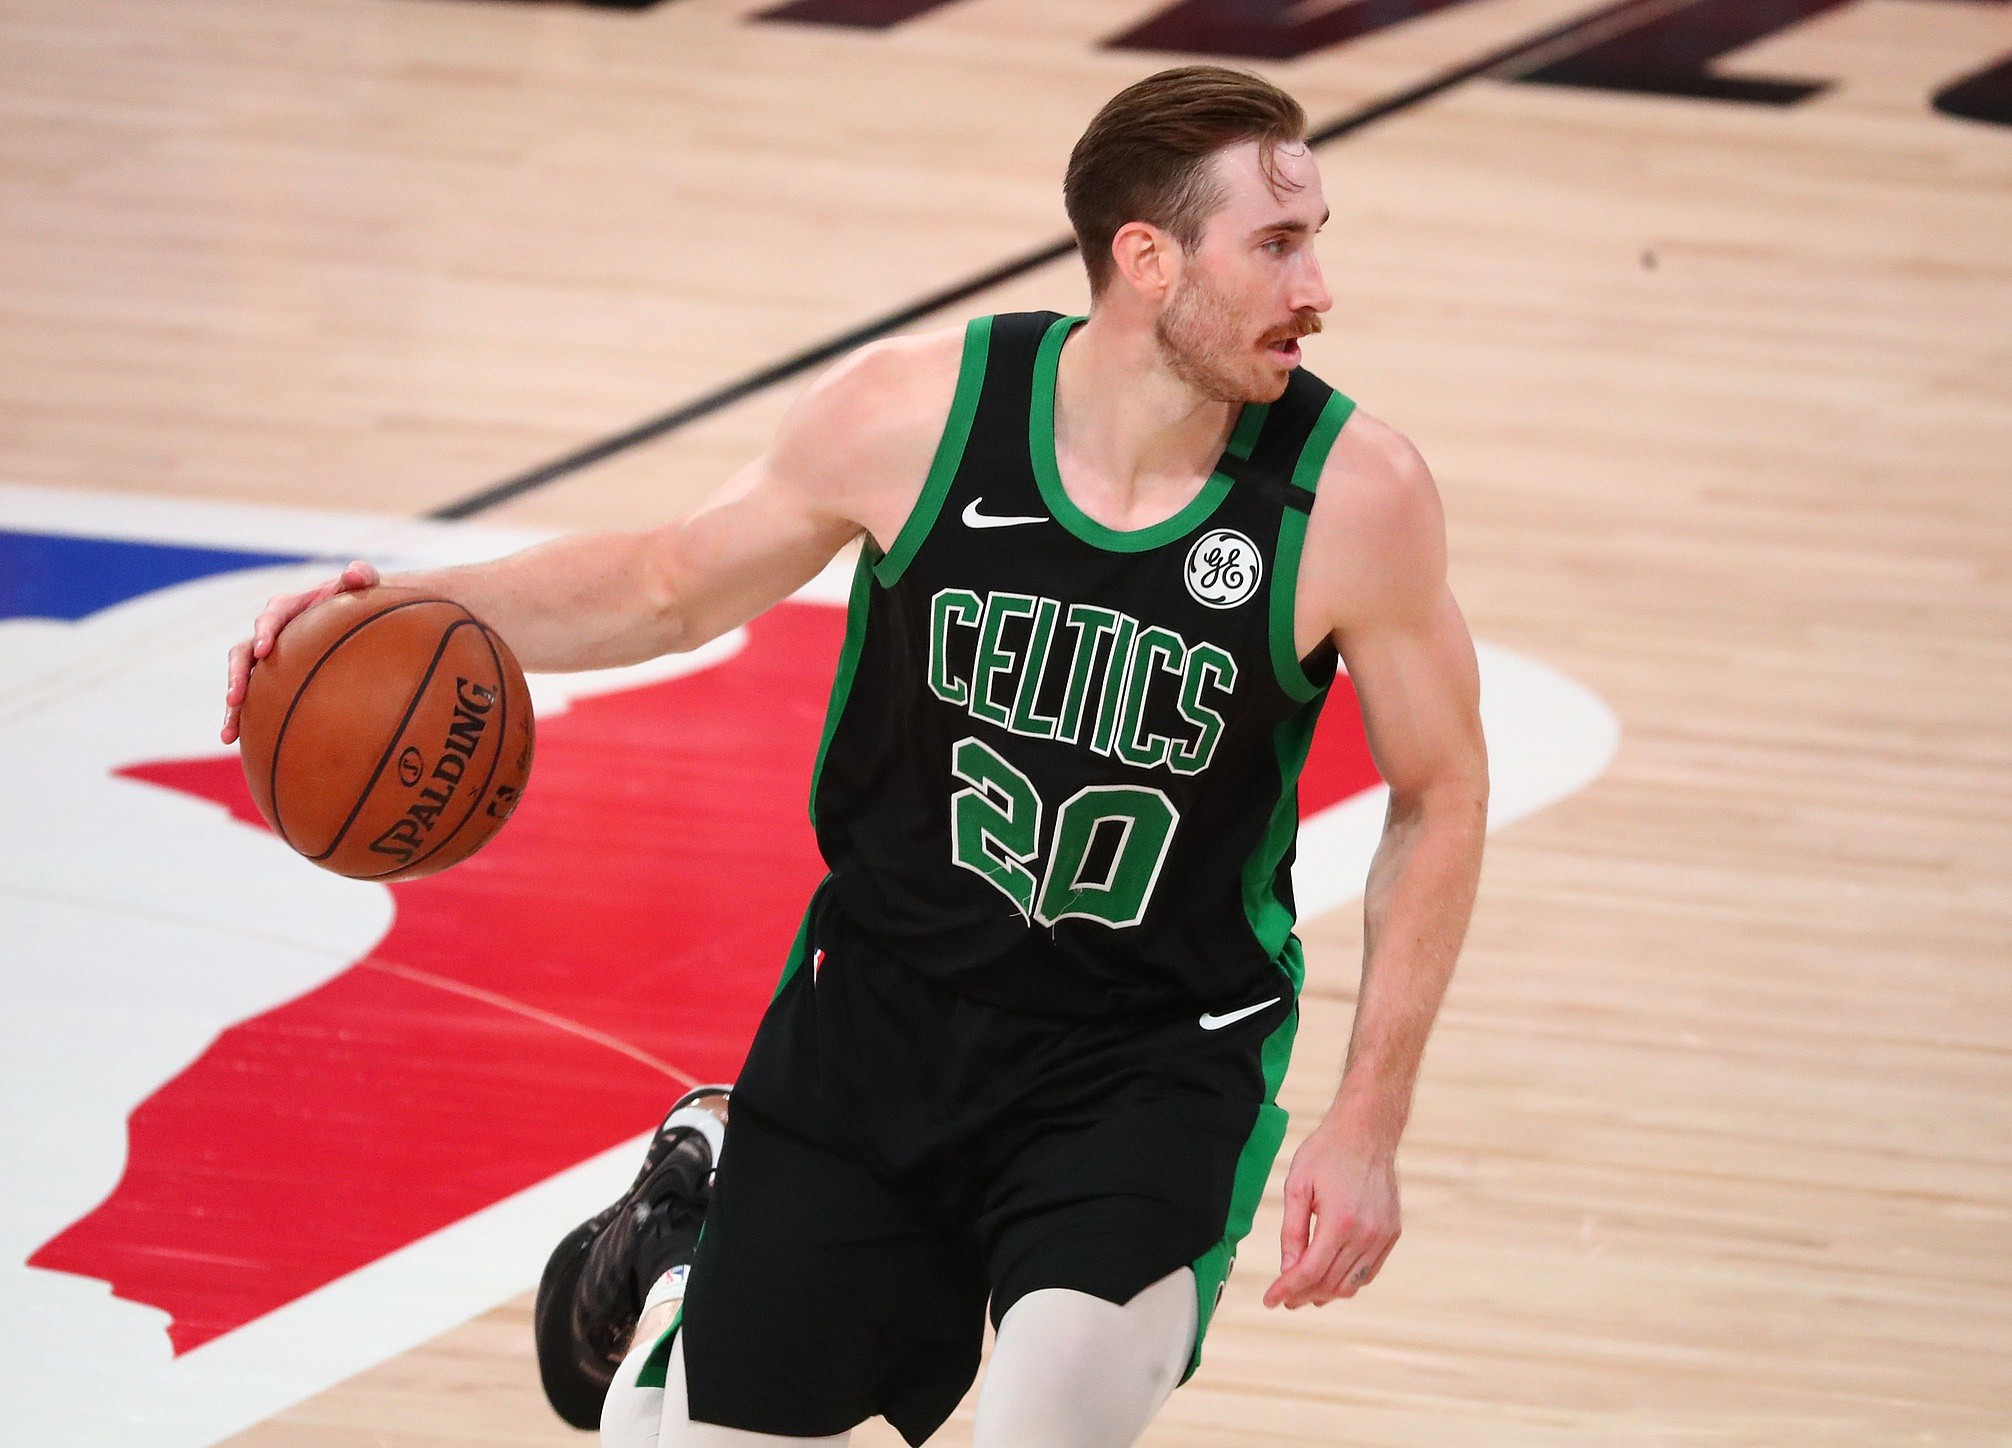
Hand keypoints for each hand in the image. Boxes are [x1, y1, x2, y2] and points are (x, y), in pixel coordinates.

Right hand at [221, 560, 378, 743]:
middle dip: (237, 676)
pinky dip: (245, 720)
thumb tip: (357, 573)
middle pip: (243, 653)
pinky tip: (238, 745)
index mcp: (288, 609)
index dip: (265, 632)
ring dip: (233, 707)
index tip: (264, 650)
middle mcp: (271, 634)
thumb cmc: (360, 601)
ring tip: (228, 734)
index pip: (272, 617)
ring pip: (242, 681)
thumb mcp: (364, 585)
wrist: (356, 620)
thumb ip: (362, 577)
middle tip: (235, 698)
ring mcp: (268, 659)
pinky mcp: (271, 680)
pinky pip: (255, 700)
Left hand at [1263, 1114, 1400, 1308]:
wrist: (1367, 1132)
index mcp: (1340, 1221)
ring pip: (1351, 1284)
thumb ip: (1291, 1232)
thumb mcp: (1297, 1186)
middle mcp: (1366, 1234)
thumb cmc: (1327, 1153)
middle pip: (1330, 1283)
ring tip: (1303, 1291)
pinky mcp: (1392, 1233)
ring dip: (1325, 1293)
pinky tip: (1329, 1277)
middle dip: (1303, 1294)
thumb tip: (1287, 1269)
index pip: (1310, 1271)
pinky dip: (1347, 1281)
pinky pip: (1368, 1272)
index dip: (1287, 1289)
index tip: (1269, 1300)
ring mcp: (1383, 1236)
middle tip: (1284, 1297)